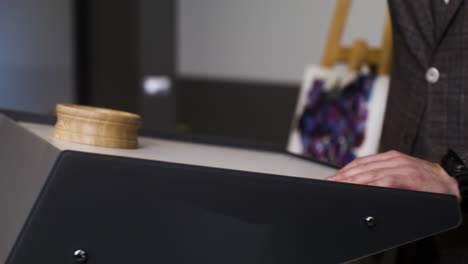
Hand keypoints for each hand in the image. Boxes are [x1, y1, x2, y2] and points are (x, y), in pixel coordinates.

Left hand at [326, 150, 460, 198]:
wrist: (452, 183)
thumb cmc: (425, 184)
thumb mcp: (401, 175)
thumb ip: (383, 178)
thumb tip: (362, 188)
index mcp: (390, 158)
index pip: (361, 163)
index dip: (344, 171)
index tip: (331, 179)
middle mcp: (393, 159)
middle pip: (362, 167)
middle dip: (342, 176)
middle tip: (328, 184)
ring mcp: (401, 166)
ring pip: (370, 172)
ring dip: (351, 180)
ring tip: (338, 186)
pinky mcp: (409, 176)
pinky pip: (386, 180)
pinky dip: (372, 184)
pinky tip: (361, 189)